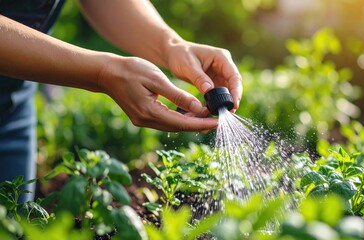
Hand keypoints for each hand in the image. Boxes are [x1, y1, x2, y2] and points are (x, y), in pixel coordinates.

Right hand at [98, 56, 217, 131]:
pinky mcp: (142, 117)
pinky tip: (189, 113)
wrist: (106, 72)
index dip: (202, 124)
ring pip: (172, 126)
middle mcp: (146, 121)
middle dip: (199, 125)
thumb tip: (198, 108)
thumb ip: (177, 95)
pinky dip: (179, 118)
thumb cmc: (131, 70)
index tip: (218, 123)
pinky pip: (165, 121)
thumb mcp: (157, 79)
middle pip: (178, 128)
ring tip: (207, 116)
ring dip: (190, 122)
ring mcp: (143, 121)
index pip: (182, 123)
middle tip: (217, 120)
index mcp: (150, 112)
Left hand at [165, 40, 242, 110]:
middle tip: (229, 112)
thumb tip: (209, 91)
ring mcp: (220, 72)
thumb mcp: (188, 66)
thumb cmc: (180, 55)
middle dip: (233, 98)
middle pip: (234, 83)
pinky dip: (219, 100)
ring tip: (223, 113)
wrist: (173, 53)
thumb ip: (199, 78)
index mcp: (221, 57)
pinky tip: (215, 109)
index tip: (234, 104)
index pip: (234, 75)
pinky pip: (220, 92)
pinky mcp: (215, 80)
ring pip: (228, 89)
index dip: (236, 90)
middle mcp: (224, 64)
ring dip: (227, 100)